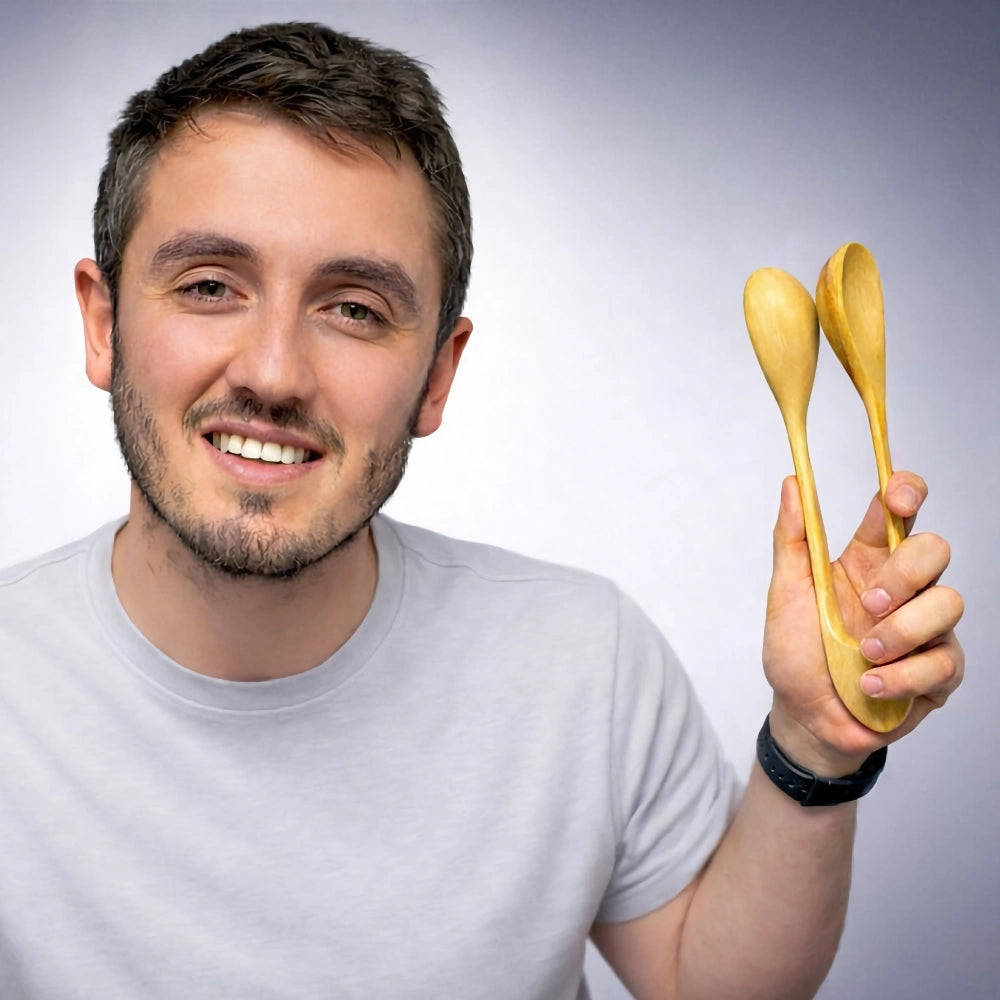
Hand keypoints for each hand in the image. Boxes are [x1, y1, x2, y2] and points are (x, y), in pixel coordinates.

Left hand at [762, 471, 963, 775]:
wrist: (803, 716)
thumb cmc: (796, 653)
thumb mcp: (785, 593)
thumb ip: (792, 538)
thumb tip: (792, 482)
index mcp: (866, 562)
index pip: (899, 512)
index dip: (906, 492)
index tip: (896, 497)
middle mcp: (902, 589)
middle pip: (935, 550)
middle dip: (902, 576)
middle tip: (866, 606)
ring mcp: (926, 629)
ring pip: (948, 604)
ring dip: (899, 633)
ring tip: (863, 655)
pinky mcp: (940, 672)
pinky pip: (942, 662)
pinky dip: (899, 676)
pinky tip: (869, 685)